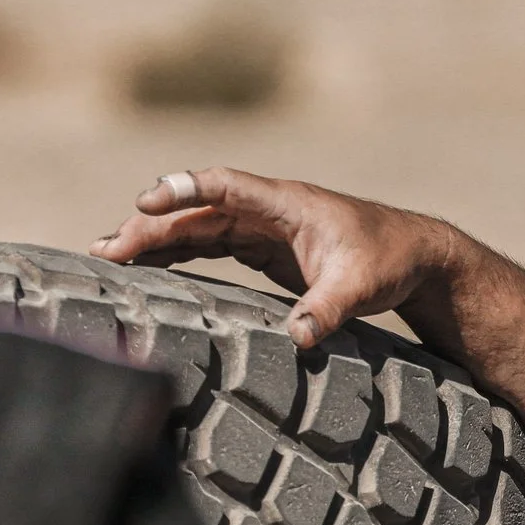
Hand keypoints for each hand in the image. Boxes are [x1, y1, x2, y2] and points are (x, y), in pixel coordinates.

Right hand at [92, 169, 450, 348]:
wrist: (416, 258)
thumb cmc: (391, 261)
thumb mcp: (362, 286)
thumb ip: (328, 308)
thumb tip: (298, 339)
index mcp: (288, 204)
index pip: (225, 186)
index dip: (184, 190)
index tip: (147, 202)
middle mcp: (269, 209)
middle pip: (198, 210)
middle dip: (152, 226)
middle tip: (107, 250)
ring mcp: (264, 228)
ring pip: (199, 226)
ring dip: (156, 240)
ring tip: (107, 258)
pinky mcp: (265, 250)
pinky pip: (212, 245)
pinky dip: (178, 254)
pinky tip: (146, 269)